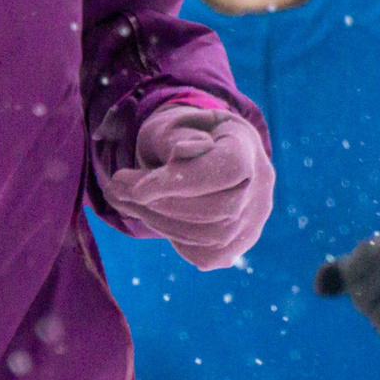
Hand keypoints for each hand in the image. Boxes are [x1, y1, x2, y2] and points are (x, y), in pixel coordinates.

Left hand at [99, 99, 273, 270]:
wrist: (195, 153)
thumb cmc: (179, 134)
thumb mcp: (173, 124)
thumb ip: (178, 136)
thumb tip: (184, 153)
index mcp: (246, 143)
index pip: (227, 169)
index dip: (183, 183)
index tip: (139, 189)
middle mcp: (261, 183)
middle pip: (221, 208)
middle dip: (164, 205)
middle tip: (118, 189)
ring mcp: (255, 216)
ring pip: (214, 235)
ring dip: (162, 223)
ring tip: (125, 200)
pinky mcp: (240, 242)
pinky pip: (208, 255)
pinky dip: (175, 239)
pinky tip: (150, 216)